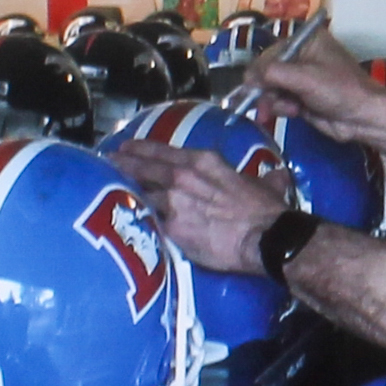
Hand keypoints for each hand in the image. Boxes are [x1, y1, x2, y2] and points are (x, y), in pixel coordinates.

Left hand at [111, 141, 292, 274]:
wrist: (265, 237)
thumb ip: (266, 178)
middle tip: (107, 161)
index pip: (164, 151)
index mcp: (204, 162)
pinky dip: (138, 220)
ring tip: (110, 192)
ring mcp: (174, 202)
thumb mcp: (266, 185)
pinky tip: (126, 221)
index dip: (142, 149)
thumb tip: (278, 175)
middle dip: (123, 164)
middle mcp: (183, 177)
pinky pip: (149, 223)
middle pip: (144, 168)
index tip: (127, 147)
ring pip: (141, 194)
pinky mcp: (172, 228)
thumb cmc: (266, 210)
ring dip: (126, 191)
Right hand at [243, 29, 385, 142]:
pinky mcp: (301, 98)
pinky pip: (279, 101)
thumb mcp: (305, 77)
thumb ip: (273, 73)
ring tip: (287, 110)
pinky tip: (294, 113)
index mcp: (306, 42)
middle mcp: (301, 57)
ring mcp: (301, 79)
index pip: (271, 52)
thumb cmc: (339, 89)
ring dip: (273, 101)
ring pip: (271, 88)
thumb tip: (247, 76)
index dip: (259, 70)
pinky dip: (281, 108)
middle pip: (268, 71)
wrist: (363, 117)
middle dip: (264, 89)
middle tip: (263, 105)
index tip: (251, 86)